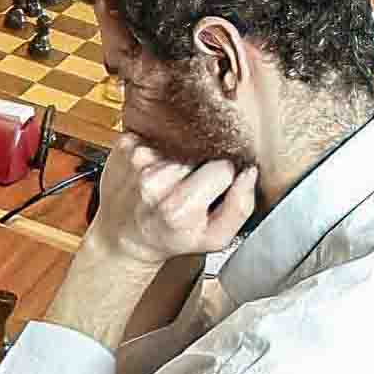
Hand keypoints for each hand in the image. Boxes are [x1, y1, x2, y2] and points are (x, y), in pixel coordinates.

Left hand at [82, 134, 256, 270]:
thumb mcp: (214, 238)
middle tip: (188, 188)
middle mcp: (153, 180)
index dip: (223, 177)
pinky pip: (158, 135)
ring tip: (168, 180)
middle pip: (201, 153)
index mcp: (178, 207)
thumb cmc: (170, 237)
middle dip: (200, 167)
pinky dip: (159, 149)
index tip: (211, 190)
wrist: (124, 235)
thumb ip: (240, 207)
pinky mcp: (124, 144)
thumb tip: (249, 173)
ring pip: (180, 143)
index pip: (223, 168)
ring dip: (178, 158)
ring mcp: (135, 160)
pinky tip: (153, 169)